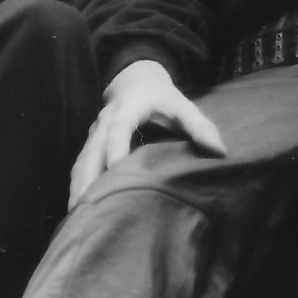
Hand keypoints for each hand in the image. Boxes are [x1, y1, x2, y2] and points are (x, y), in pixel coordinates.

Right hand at [68, 60, 226, 208]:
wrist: (136, 82)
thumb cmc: (163, 99)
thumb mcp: (183, 107)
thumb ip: (200, 127)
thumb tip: (220, 151)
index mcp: (126, 110)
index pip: (118, 129)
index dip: (116, 148)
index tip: (116, 169)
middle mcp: (104, 122)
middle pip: (92, 151)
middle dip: (89, 177)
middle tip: (88, 204)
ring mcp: (94, 135)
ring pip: (82, 163)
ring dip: (79, 188)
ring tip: (79, 216)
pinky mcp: (91, 146)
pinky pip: (79, 168)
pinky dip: (77, 187)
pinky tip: (77, 210)